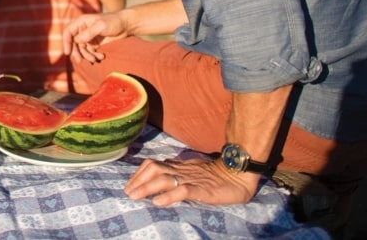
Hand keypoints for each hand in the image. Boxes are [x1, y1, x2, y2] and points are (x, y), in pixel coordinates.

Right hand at [62, 12, 127, 62]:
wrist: (126, 25)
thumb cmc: (113, 21)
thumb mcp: (101, 26)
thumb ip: (88, 33)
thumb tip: (76, 40)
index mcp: (81, 22)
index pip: (68, 32)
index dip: (66, 42)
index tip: (68, 52)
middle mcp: (82, 30)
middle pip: (74, 43)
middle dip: (77, 53)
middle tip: (80, 61)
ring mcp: (88, 37)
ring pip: (82, 50)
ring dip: (87, 56)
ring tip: (95, 60)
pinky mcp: (94, 43)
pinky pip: (90, 52)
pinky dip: (93, 56)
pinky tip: (101, 56)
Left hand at [124, 157, 258, 207]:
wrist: (238, 173)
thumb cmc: (215, 175)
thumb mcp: (192, 173)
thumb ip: (177, 175)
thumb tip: (159, 182)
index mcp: (178, 166)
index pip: (152, 165)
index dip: (138, 174)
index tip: (129, 186)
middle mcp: (181, 170)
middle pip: (153, 169)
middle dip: (138, 180)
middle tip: (127, 193)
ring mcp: (191, 179)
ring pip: (164, 178)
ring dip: (147, 187)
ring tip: (135, 197)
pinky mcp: (202, 190)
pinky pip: (183, 190)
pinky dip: (168, 196)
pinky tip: (158, 202)